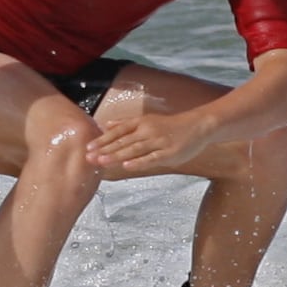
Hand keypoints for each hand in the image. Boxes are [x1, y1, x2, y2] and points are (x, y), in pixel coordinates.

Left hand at [82, 103, 208, 176]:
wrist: (198, 126)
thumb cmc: (171, 125)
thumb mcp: (148, 120)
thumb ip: (127, 124)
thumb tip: (106, 124)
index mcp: (142, 123)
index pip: (118, 131)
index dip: (103, 140)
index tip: (88, 148)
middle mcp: (148, 131)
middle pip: (123, 141)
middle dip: (105, 150)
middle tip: (89, 157)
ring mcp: (159, 142)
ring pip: (134, 149)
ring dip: (117, 156)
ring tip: (102, 162)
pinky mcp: (169, 153)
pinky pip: (151, 158)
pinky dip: (139, 162)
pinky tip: (127, 165)